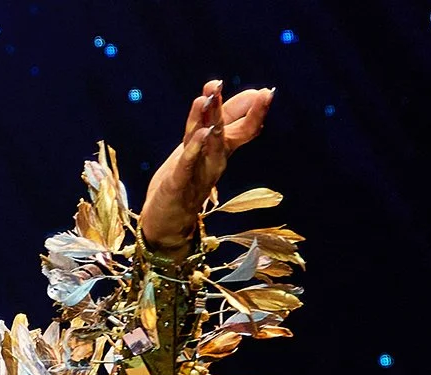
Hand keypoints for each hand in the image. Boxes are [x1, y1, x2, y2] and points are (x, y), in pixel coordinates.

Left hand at [140, 80, 275, 251]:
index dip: (251, 110)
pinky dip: (193, 148)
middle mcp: (213, 161)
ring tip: (212, 97)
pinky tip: (199, 132)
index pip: (240, 127)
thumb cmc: (183, 185)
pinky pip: (187, 164)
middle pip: (228, 131)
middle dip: (241, 111)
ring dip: (211, 120)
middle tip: (259, 93)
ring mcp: (197, 173)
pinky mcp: (177, 184)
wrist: (166, 227)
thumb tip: (239, 106)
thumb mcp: (201, 152)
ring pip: (209, 143)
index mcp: (218, 151)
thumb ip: (217, 129)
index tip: (264, 92)